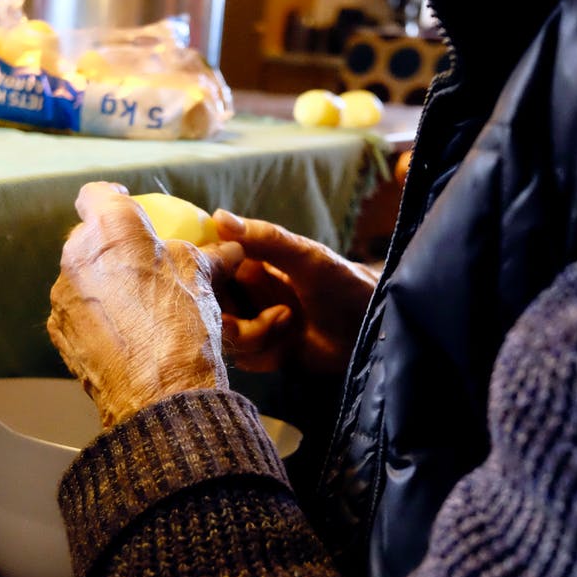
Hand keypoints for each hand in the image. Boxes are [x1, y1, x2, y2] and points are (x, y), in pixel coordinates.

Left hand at [47, 182, 243, 427]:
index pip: (97, 194)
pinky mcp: (58, 330)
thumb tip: (230, 248)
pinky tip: (123, 333)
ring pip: (81, 276)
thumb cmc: (183, 324)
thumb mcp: (204, 279)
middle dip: (111, 246)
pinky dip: (95, 315)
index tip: (128, 205)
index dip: (112, 197)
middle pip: (88, 238)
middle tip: (140, 263)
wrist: (158, 393)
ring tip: (135, 306)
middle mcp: (78, 255)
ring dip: (102, 283)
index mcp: (113, 229)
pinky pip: (76, 310)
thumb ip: (210, 254)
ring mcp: (63, 294)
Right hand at [212, 210, 377, 374]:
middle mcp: (245, 292)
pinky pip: (241, 358)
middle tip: (257, 312)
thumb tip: (218, 217)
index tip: (214, 282)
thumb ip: (265, 238)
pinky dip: (262, 354)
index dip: (204, 276)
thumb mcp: (307, 257)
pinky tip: (287, 346)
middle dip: (226, 313)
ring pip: (222, 334)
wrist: (373, 329)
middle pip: (207, 305)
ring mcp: (252, 323)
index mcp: (249, 262)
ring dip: (251, 334)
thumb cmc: (344, 282)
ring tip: (287, 322)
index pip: (206, 266)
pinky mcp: (263, 353)